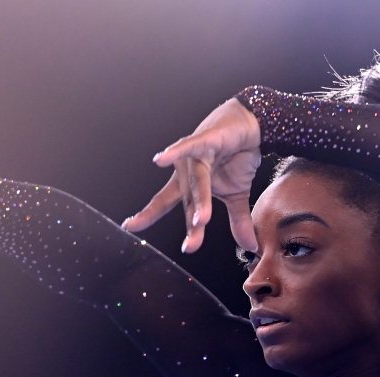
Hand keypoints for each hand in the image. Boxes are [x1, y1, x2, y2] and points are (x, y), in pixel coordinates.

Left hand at [122, 98, 261, 252]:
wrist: (251, 126)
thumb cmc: (236, 158)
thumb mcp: (237, 196)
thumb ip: (238, 221)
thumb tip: (251, 247)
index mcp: (188, 185)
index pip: (167, 205)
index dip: (147, 215)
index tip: (129, 227)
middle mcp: (186, 172)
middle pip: (187, 202)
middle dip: (191, 226)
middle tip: (190, 248)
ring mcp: (195, 156)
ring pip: (197, 182)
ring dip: (200, 201)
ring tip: (202, 220)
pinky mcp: (207, 139)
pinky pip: (191, 146)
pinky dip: (177, 151)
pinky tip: (161, 159)